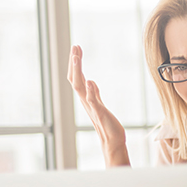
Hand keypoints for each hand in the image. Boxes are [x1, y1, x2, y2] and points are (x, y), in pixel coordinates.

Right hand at [67, 45, 129, 166]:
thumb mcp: (100, 105)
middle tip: (74, 47)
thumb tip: (90, 82)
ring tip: (77, 57)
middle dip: (74, 62)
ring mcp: (91, 106)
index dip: (75, 63)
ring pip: (79, 87)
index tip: (77, 48)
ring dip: (78, 72)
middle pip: (74, 79)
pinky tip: (90, 81)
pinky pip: (92, 101)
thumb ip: (95, 94)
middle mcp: (85, 100)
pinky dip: (90, 91)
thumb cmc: (108, 123)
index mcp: (86, 97)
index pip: (77, 77)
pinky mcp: (99, 113)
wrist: (112, 140)